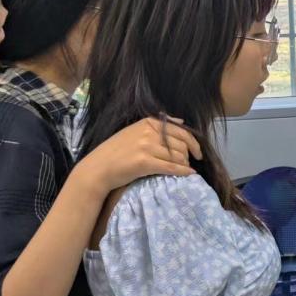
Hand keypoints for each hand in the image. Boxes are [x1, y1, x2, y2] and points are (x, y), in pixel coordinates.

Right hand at [71, 117, 202, 195]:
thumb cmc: (116, 151)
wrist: (97, 168)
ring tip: (184, 169)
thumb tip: (181, 120)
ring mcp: (146, 146)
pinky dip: (183, 171)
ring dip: (185, 164)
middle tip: (190, 163)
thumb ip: (158, 125)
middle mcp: (149, 132)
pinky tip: (188, 174)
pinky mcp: (144, 162)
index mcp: (149, 122)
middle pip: (181, 144)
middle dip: (189, 155)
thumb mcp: (135, 131)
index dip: (193, 143)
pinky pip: (171, 167)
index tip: (198, 152)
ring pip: (178, 155)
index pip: (181, 131)